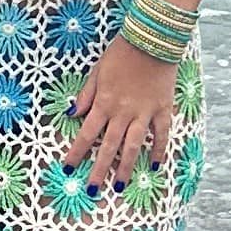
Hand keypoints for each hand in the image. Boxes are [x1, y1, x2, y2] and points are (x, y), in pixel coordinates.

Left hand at [63, 37, 177, 200]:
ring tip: (119, 186)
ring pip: (133, 146)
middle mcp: (122, 112)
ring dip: (125, 167)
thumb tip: (72, 113)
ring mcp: (144, 112)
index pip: (86, 134)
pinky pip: (161, 134)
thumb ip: (86, 95)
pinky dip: (158, 150)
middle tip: (92, 190)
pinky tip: (153, 165)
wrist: (152, 39)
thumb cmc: (121, 53)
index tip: (68, 168)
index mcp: (103, 102)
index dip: (76, 153)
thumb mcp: (97, 71)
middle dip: (98, 170)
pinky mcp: (162, 109)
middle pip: (108, 146)